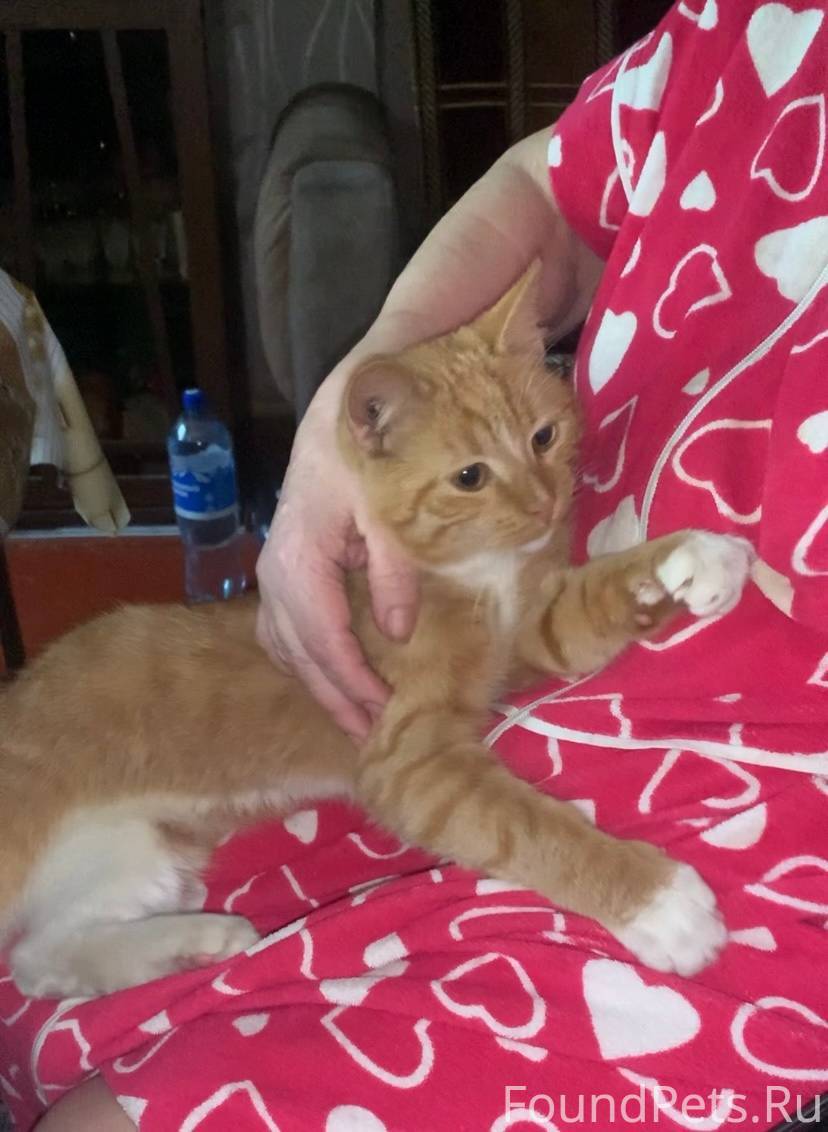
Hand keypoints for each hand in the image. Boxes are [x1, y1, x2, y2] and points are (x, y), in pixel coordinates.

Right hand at [255, 378, 418, 739]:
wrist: (333, 417)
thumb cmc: (364, 457)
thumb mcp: (385, 511)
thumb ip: (393, 573)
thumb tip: (400, 633)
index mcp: (298, 565)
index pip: (324, 643)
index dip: (353, 684)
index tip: (383, 714)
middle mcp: (274, 576)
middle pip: (300, 655)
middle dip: (335, 698)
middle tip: (369, 736)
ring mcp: (271, 574)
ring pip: (285, 646)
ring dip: (317, 683)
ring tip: (352, 715)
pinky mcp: (278, 569)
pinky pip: (282, 629)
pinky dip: (304, 658)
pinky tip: (328, 674)